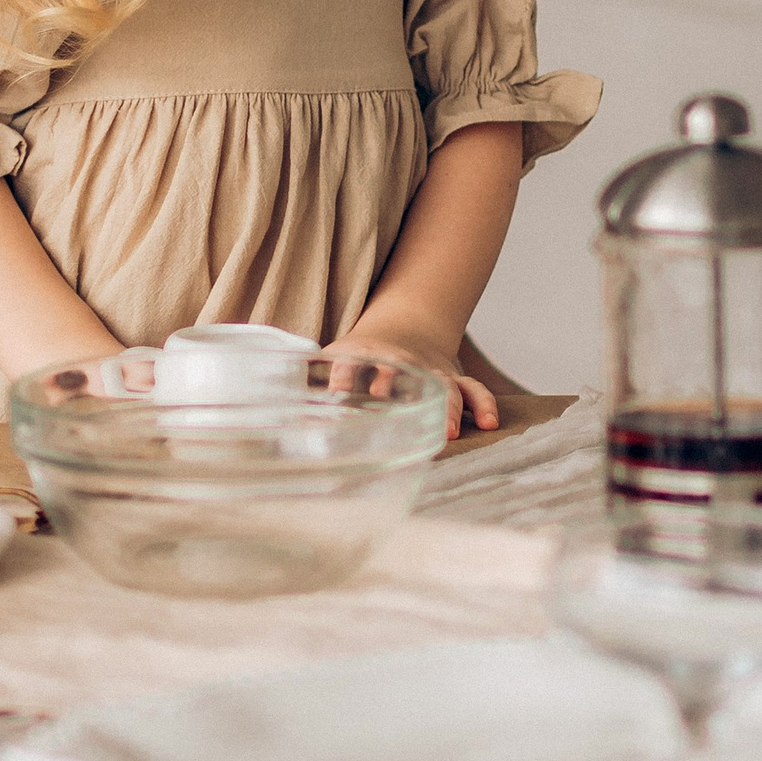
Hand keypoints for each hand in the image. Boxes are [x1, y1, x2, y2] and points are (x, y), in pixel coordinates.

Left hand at [321, 322, 498, 443]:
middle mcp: (399, 362)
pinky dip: (483, 404)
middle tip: (394, 411)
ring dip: (446, 405)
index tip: (334, 392)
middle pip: (400, 371)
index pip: (348, 362)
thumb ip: (308, 381)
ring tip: (448, 432)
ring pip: (442, 384)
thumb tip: (272, 403)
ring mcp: (429, 370)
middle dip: (398, 388)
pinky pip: (472, 390)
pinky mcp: (452, 380)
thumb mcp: (333, 360)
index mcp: (362, 356)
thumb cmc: (361, 357)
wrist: (406, 328)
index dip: (341, 375)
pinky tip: (489, 423)